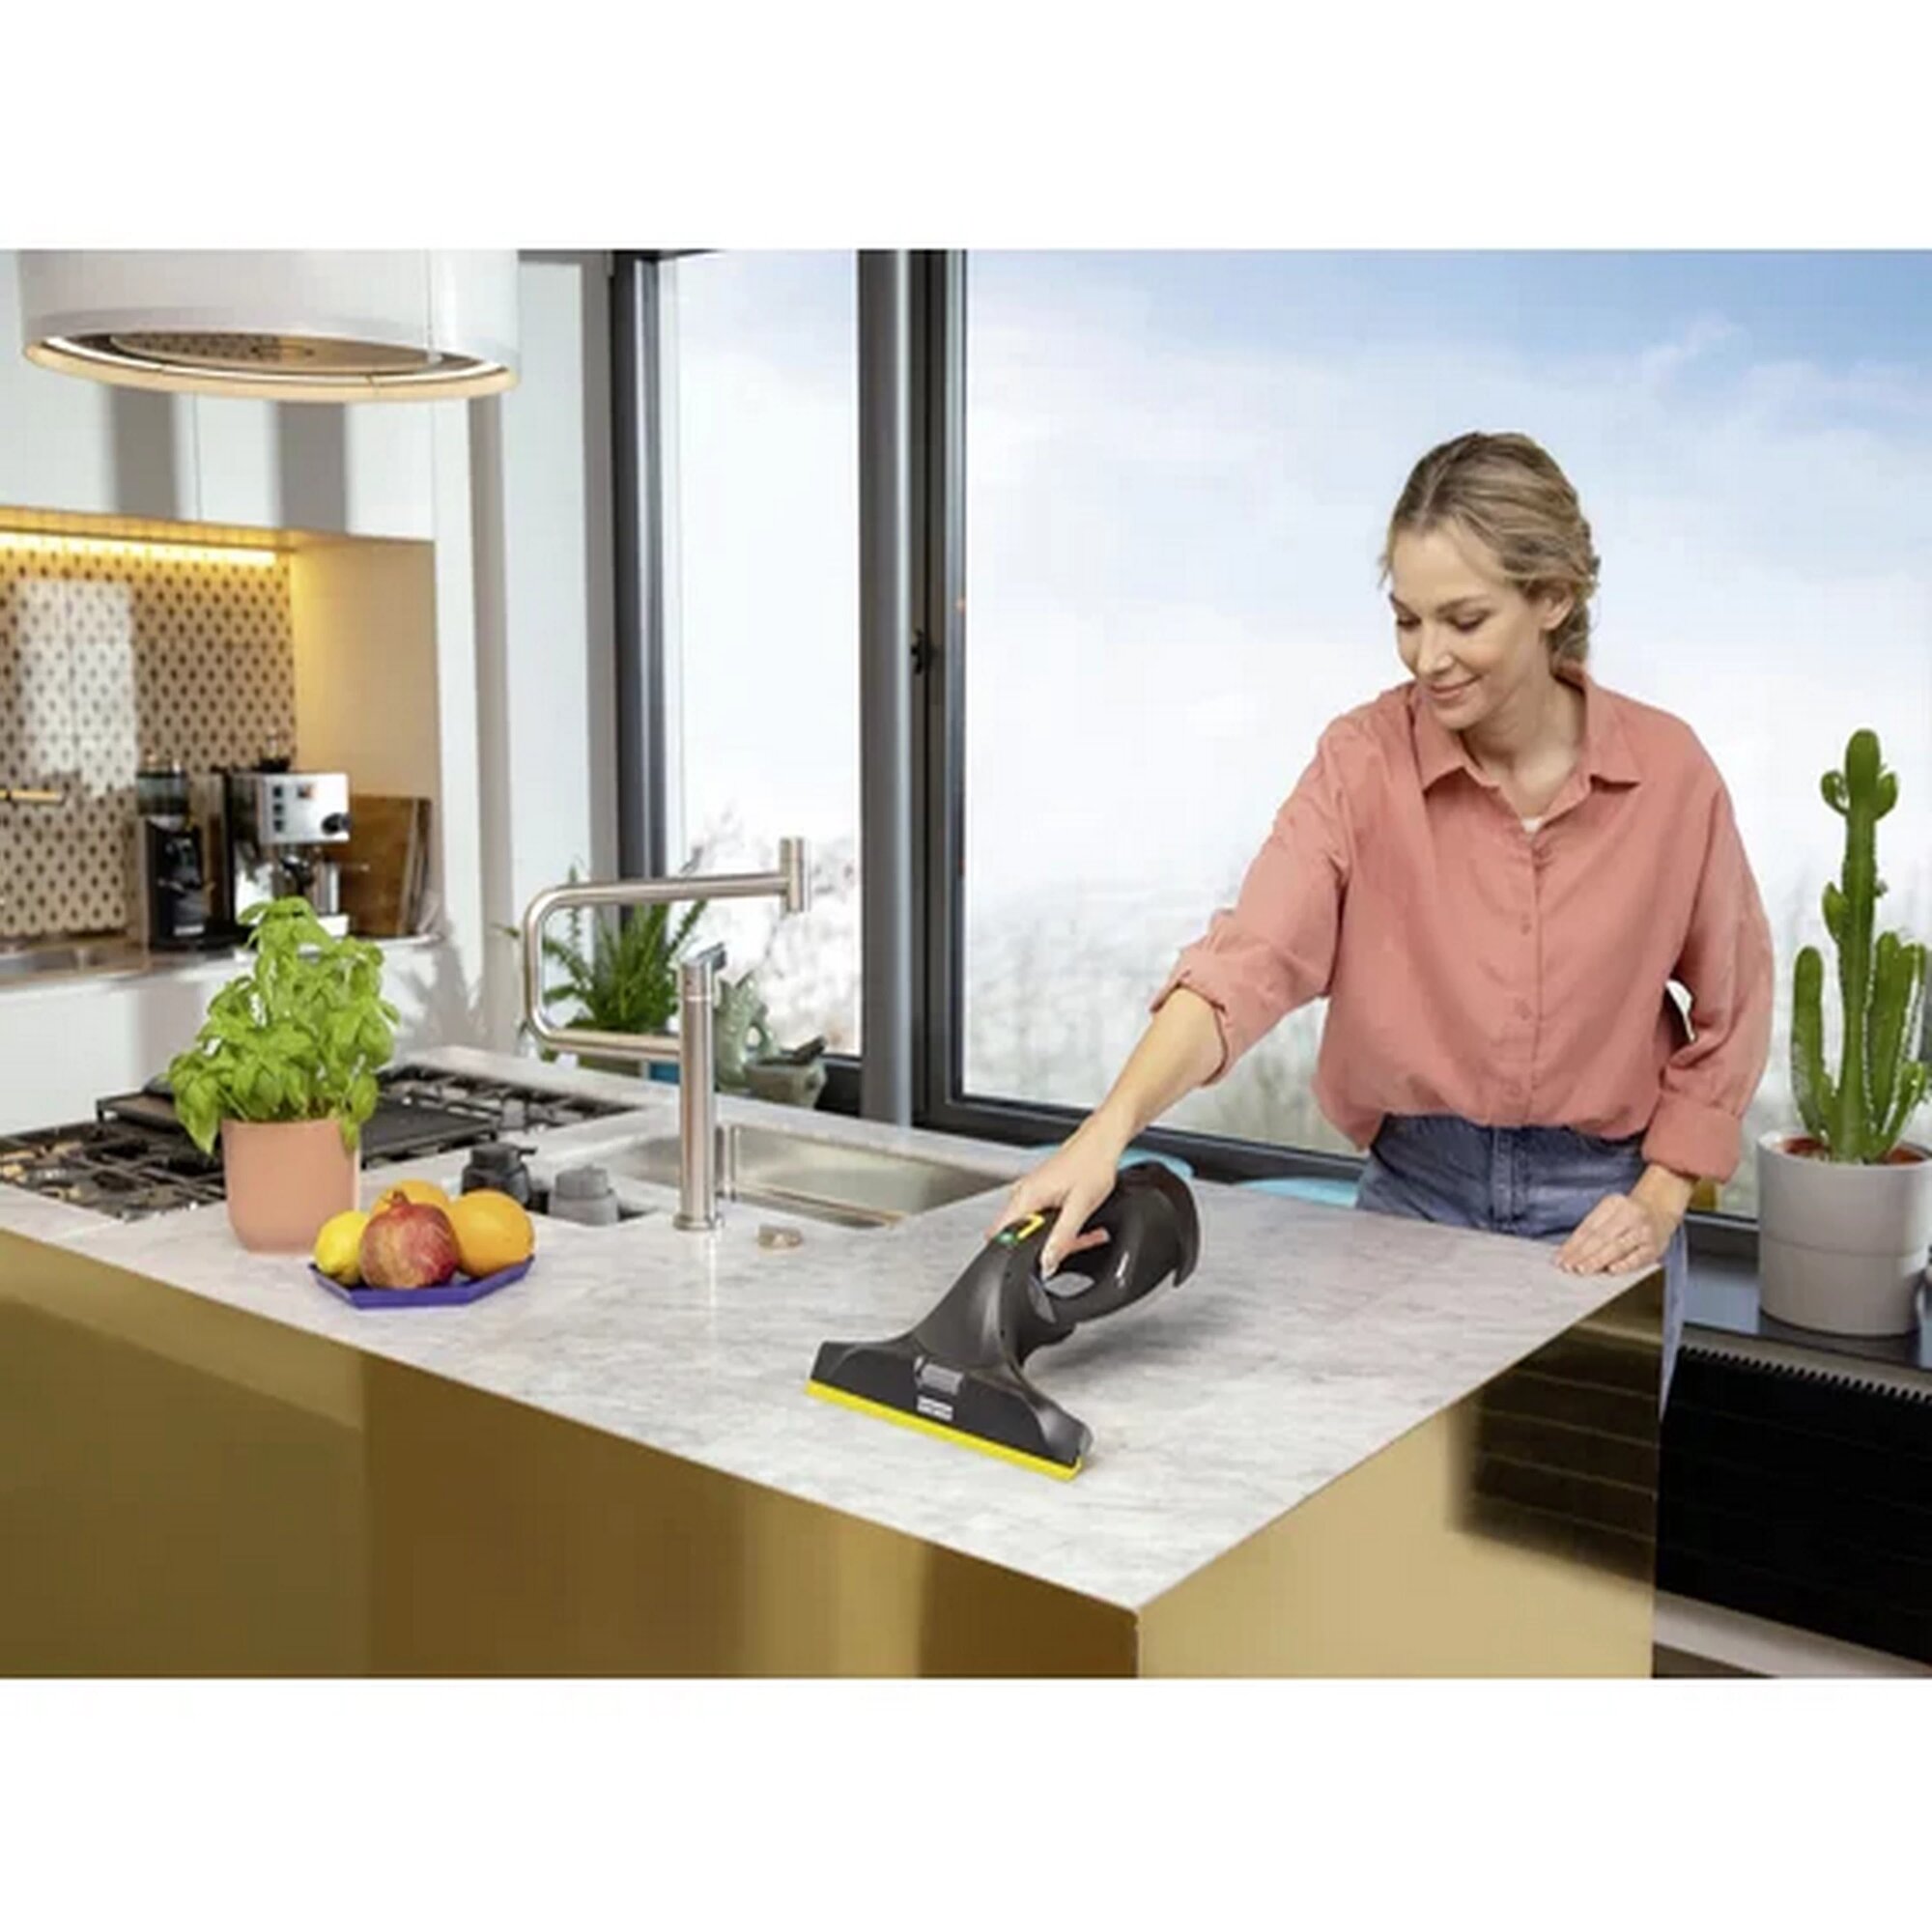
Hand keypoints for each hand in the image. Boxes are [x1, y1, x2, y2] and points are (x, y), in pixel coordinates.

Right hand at [987, 1109, 1132, 1274]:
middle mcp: (1022, 1193)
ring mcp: (1030, 1191)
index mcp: (1025, 1197)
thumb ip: (1062, 1238)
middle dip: (1048, 1246)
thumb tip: (1047, 1262)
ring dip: (1058, 1236)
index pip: (1000, 1235)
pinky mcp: (1040, 1191)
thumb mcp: (1080, 1207)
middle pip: (1021, 1236)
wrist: (1101, 1143)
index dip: (1017, 1253)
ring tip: (1083, 1231)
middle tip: (1074, 1242)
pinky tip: (1077, 1221)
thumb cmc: (1092, 1164)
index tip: (1042, 1257)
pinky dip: (1061, 1225)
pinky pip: (1043, 1218)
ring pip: (1035, 1229)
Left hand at [1554, 1167, 1690, 1274]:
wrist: (1662, 1207)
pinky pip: (1638, 1257)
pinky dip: (1624, 1264)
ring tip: (1582, 1269)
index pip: (1589, 1227)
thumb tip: (1571, 1251)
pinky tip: (1611, 1270)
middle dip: (1582, 1253)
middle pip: (1601, 1237)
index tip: (1560, 1257)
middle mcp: (1629, 1215)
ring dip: (1598, 1260)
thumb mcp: (1610, 1210)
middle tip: (1568, 1266)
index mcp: (1614, 1204)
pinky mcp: (1655, 1247)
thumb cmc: (1629, 1212)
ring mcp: (1643, 1231)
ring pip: (1617, 1247)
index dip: (1573, 1244)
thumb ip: (1592, 1227)